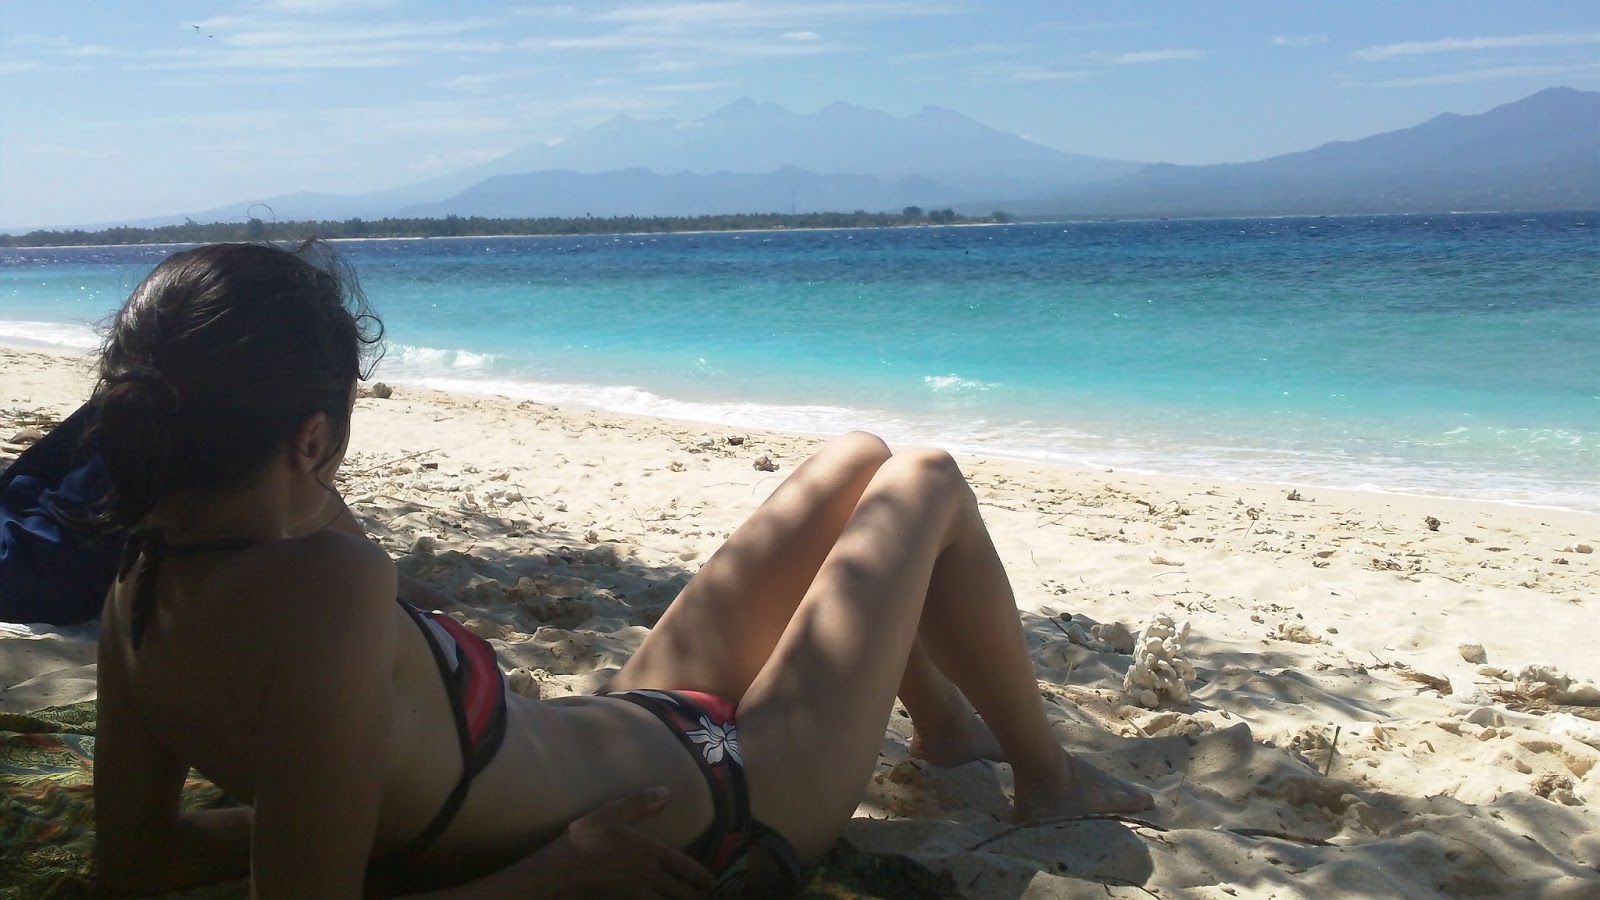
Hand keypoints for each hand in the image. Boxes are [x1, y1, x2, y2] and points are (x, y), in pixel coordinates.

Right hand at [526, 787, 715, 898]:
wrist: (560, 871)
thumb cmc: (586, 839)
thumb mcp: (612, 812)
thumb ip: (640, 803)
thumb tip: (666, 791)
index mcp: (652, 853)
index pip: (686, 868)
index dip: (703, 878)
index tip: (713, 883)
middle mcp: (649, 876)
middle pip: (682, 893)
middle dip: (696, 896)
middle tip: (705, 897)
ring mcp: (636, 893)